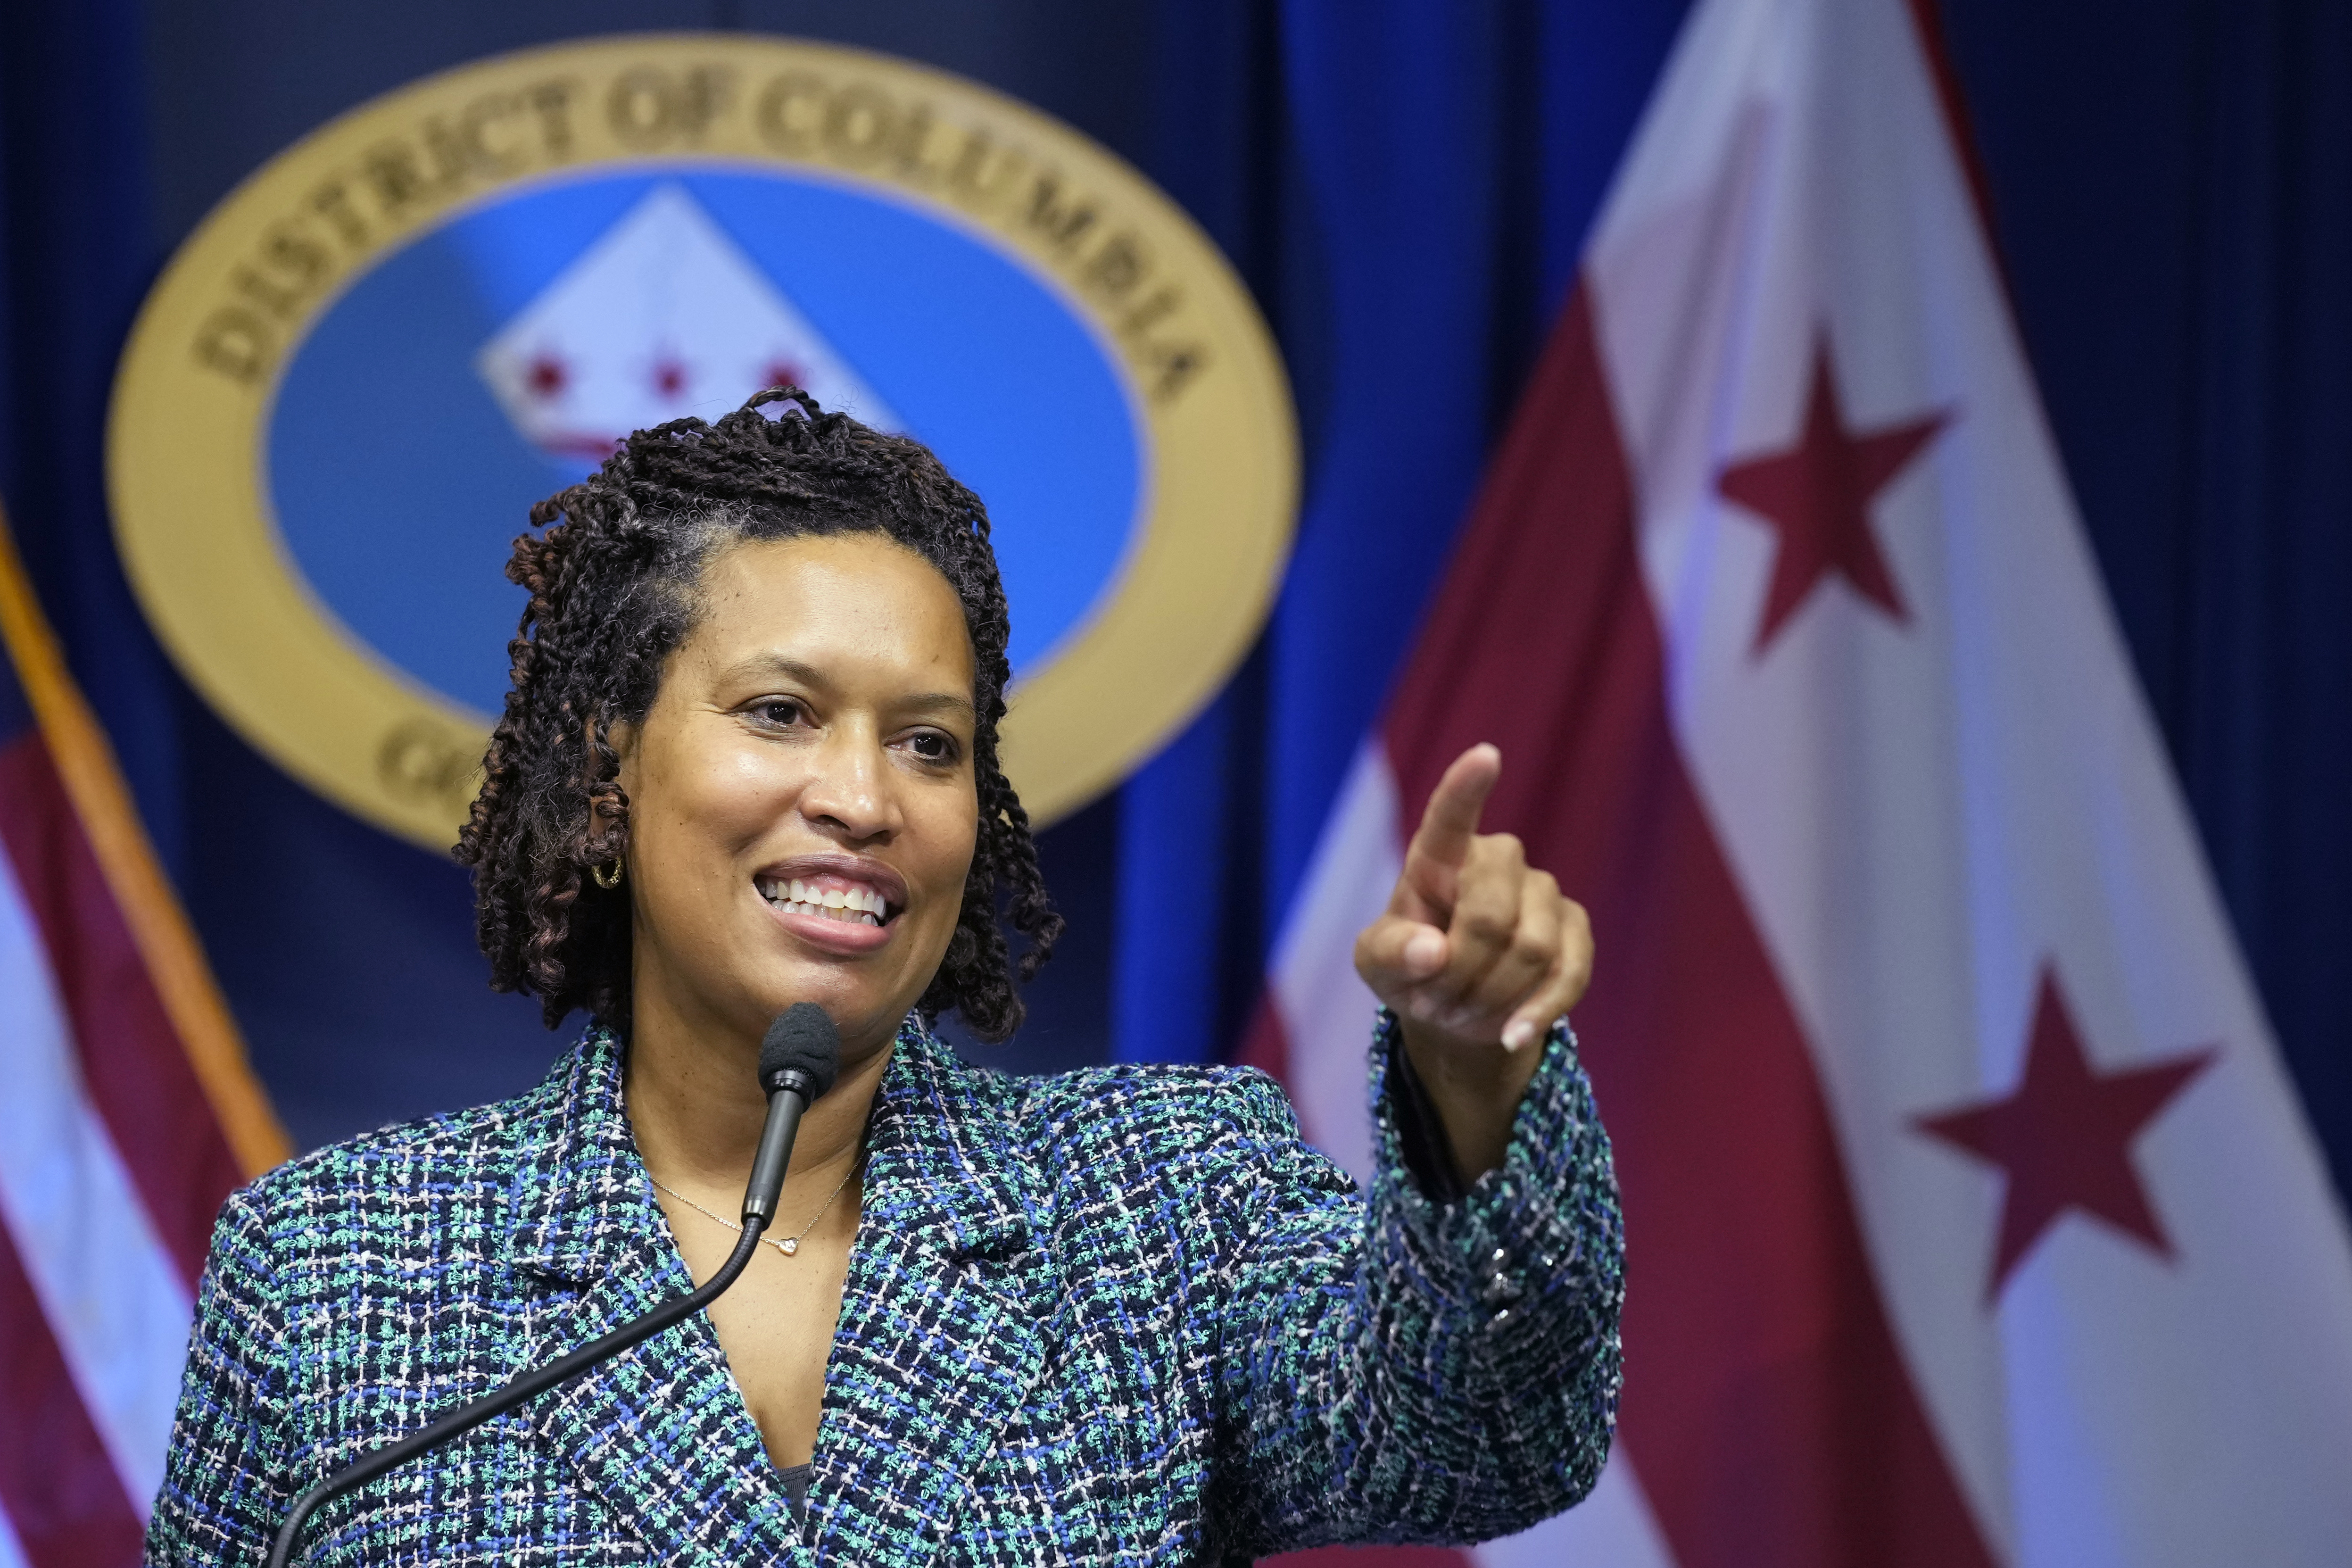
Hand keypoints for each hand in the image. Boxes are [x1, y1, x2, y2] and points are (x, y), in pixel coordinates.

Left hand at [1353, 744, 1592, 1178]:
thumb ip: (1390, 955)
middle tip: (1435, 1003)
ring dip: (1492, 997)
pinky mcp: (1576, 930)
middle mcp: (1498, 860)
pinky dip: (1537, 1012)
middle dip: (1461, 975)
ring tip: (1463, 1011)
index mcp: (1439, 856)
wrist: (1454, 1006)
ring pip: (1531, 950)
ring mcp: (1543, 891)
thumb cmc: (1410, 968)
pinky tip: (1511, 1032)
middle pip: (1491, 918)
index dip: (1467, 787)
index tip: (1485, 755)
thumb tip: (1430, 952)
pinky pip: (1568, 974)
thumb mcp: (1377, 966)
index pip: (1451, 817)